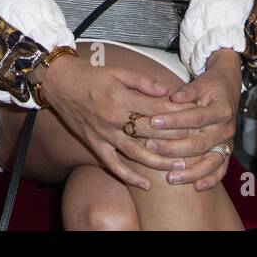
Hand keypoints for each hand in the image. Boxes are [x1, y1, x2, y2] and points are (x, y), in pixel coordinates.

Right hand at [35, 51, 192, 189]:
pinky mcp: (94, 144)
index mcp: (121, 98)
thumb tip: (166, 91)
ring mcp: (104, 134)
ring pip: (135, 153)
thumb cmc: (91, 76)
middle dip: (174, 139)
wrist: (60, 84)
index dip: (177, 115)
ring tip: (179, 167)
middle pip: (150, 133)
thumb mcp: (118, 71)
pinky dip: (128, 176)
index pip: (156, 109)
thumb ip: (143, 81)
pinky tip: (145, 184)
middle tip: (196, 145)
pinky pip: (112, 164)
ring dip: (158, 162)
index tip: (195, 119)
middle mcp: (113, 118)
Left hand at [143, 48, 242, 189]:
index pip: (194, 117)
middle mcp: (226, 129)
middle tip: (150, 147)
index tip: (153, 121)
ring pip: (210, 162)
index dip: (174, 120)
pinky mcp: (227, 152)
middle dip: (173, 148)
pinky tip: (197, 186)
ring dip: (190, 172)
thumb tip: (174, 96)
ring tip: (170, 178)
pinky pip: (220, 170)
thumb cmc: (210, 86)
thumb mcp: (201, 84)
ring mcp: (227, 143)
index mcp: (220, 110)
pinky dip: (211, 180)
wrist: (229, 90)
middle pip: (199, 144)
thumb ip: (188, 91)